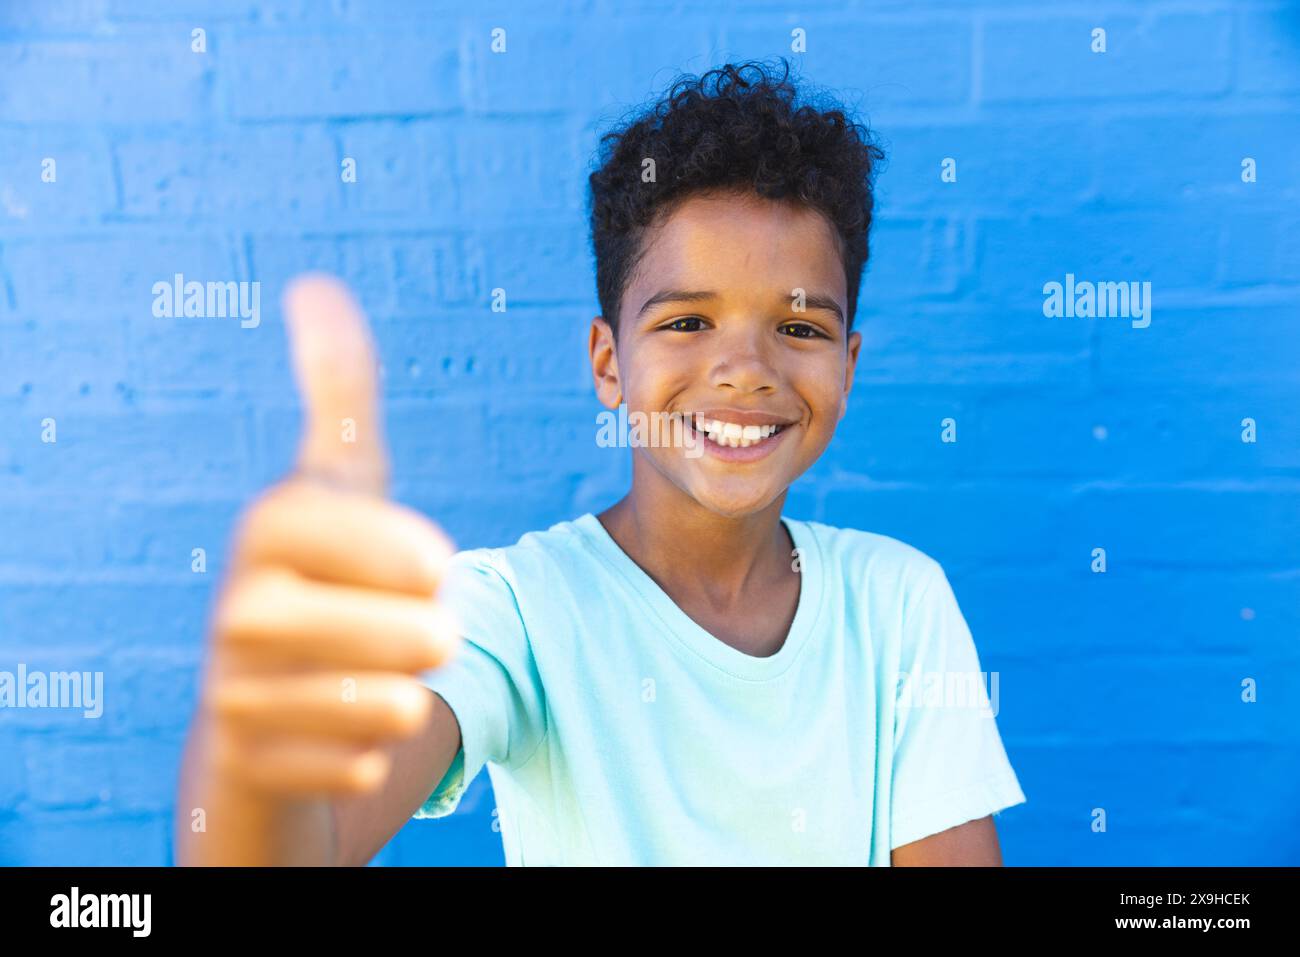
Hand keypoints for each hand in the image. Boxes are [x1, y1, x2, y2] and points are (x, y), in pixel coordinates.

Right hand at [200, 274, 458, 797]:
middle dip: (420, 633)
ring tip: (391, 677)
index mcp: (269, 528)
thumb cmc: (321, 571)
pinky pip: (347, 767)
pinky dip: (362, 753)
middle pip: (383, 632)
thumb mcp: (338, 481)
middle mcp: (235, 608)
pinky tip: (347, 732)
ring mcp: (233, 691)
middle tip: (426, 630)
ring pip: (371, 705)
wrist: (262, 694)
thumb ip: (341, 392)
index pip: (348, 535)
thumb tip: (313, 285)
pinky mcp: (247, 763)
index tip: (438, 563)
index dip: (397, 549)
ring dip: (397, 692)